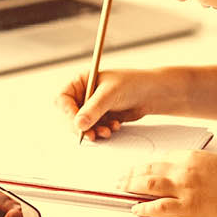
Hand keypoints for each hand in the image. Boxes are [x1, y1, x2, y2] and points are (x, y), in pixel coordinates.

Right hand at [55, 69, 178, 140]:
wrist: (153, 93)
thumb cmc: (133, 84)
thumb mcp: (111, 94)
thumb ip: (94, 109)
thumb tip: (78, 124)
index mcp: (81, 81)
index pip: (63, 99)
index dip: (68, 113)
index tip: (78, 124)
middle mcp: (84, 94)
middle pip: (71, 115)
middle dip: (82, 126)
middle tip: (91, 135)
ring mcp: (93, 106)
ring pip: (83, 124)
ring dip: (94, 130)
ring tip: (107, 131)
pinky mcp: (102, 117)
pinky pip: (95, 128)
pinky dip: (103, 131)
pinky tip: (115, 126)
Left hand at [118, 150, 216, 216]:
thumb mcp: (213, 160)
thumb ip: (193, 162)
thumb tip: (179, 165)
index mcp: (190, 157)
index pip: (160, 158)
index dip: (145, 164)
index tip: (138, 168)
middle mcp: (183, 171)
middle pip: (149, 169)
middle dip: (131, 173)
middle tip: (121, 177)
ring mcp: (183, 190)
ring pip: (148, 185)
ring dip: (131, 186)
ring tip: (120, 188)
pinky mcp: (187, 208)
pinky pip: (159, 208)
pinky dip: (144, 208)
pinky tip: (135, 208)